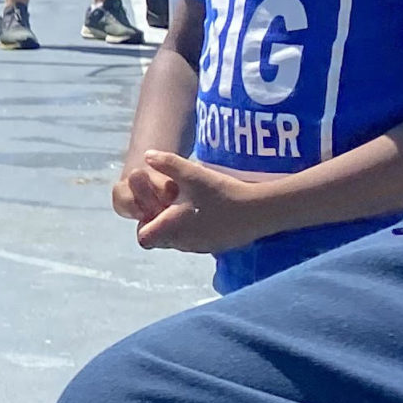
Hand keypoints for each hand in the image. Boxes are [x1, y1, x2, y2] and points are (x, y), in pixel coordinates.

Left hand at [122, 151, 272, 253]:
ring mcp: (200, 248)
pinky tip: (209, 211)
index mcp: (171, 229)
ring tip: (191, 204)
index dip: (144, 223)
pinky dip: (196, 229)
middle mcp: (182, 244)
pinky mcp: (216, 247)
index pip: (143, 237)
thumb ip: (167, 163)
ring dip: (179, 226)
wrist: (259, 210)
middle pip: (160, 239)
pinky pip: (197, 241)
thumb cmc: (221, 193)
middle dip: (161, 223)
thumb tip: (147, 155)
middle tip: (172, 203)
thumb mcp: (191, 173)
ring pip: (179, 240)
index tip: (155, 207)